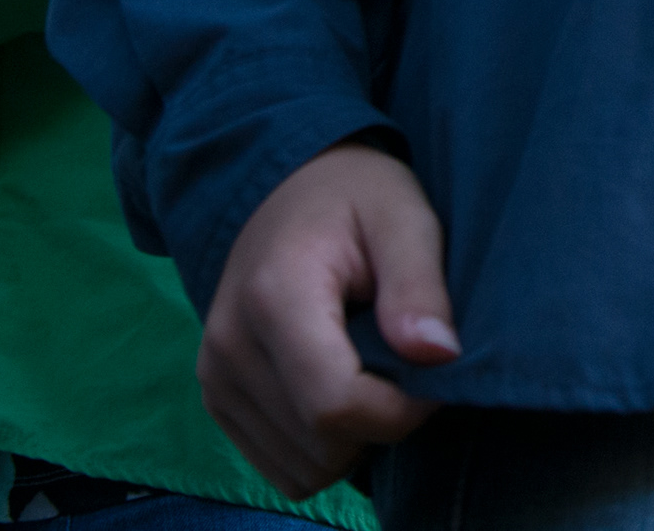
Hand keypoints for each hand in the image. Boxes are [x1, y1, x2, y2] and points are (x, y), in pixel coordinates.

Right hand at [200, 143, 460, 496]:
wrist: (287, 185)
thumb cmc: (356, 196)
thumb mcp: (404, 217)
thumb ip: (419, 285)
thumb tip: (438, 355)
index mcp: (274, 296)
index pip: (336, 405)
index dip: (402, 409)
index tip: (434, 365)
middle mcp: (229, 345)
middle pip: (323, 444)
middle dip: (382, 421)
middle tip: (402, 357)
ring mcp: (215, 377)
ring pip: (305, 468)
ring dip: (354, 439)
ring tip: (368, 366)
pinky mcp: (216, 399)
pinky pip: (283, 468)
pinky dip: (323, 448)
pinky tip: (341, 388)